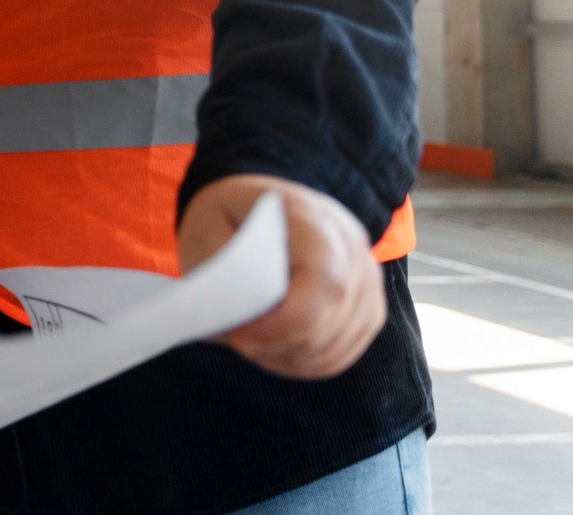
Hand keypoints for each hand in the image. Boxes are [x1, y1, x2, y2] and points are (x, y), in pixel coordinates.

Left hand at [178, 174, 384, 378]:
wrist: (250, 211)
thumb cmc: (223, 220)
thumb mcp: (206, 230)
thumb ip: (225, 270)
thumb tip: (245, 315)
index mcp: (309, 213)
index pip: (324, 279)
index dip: (286, 321)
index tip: (240, 337)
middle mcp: (349, 241)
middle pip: (334, 316)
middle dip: (280, 341)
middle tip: (236, 339)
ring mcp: (365, 275)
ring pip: (339, 340)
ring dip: (289, 354)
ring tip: (249, 340)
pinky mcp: (366, 305)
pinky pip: (342, 352)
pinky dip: (305, 361)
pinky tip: (272, 348)